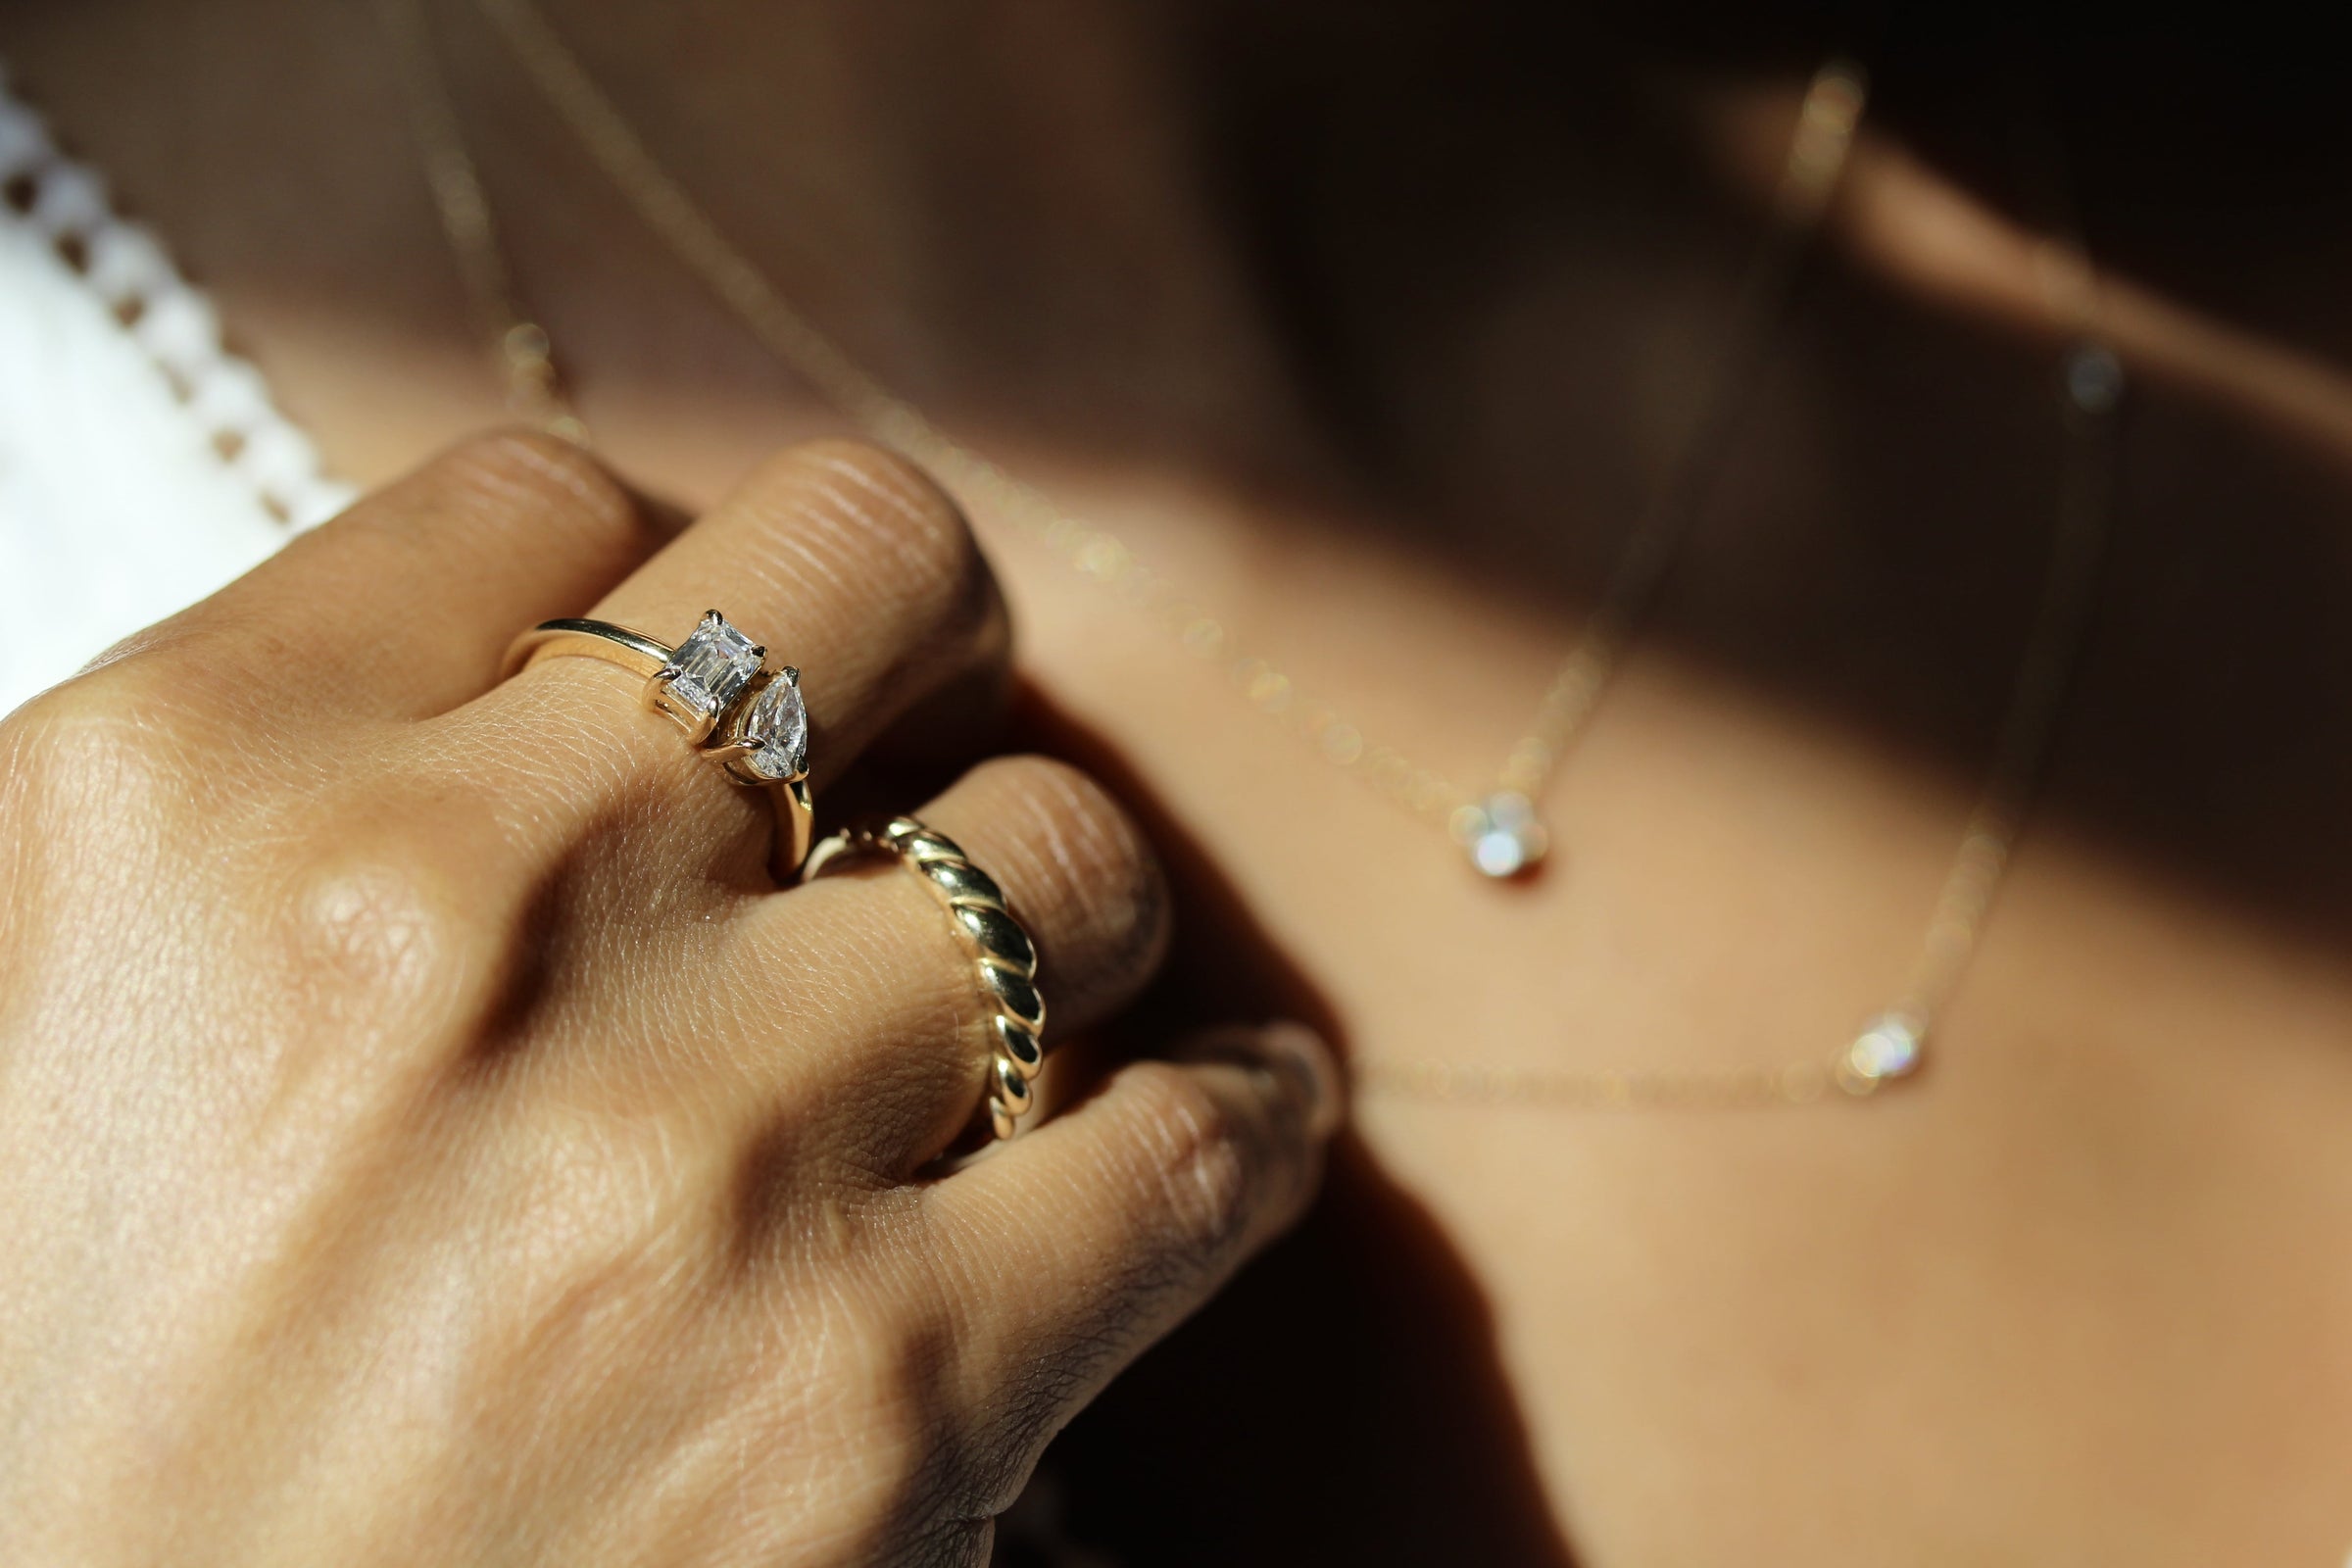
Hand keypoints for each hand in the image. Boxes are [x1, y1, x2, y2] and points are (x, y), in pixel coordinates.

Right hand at [0, 434, 1338, 1565]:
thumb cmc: (52, 1427)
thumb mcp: (32, 1017)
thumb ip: (274, 795)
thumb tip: (548, 661)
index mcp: (187, 791)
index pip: (556, 501)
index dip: (671, 567)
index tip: (717, 670)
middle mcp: (442, 924)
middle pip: (863, 570)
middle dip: (924, 630)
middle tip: (930, 726)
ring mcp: (683, 1155)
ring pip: (1058, 851)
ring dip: (1061, 907)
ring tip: (1032, 983)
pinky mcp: (879, 1396)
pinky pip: (1190, 1142)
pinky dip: (1238, 1116)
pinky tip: (1227, 1115)